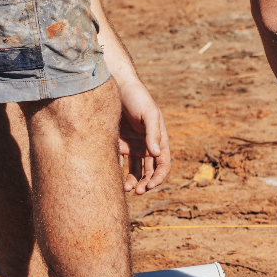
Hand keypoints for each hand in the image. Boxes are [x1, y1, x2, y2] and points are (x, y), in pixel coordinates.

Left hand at [116, 75, 170, 193]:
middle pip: (149, 171)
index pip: (163, 164)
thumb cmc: (136, 96)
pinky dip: (117, 172)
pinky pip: (118, 162)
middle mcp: (147, 145)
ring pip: (134, 170)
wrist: (115, 84)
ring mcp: (132, 145)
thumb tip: (156, 154)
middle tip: (138, 192)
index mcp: (159, 139)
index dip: (159, 177)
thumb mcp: (149, 112)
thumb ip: (153, 132)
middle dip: (146, 183)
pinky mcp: (117, 143)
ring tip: (126, 189)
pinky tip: (112, 178)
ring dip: (133, 181)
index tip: (150, 185)